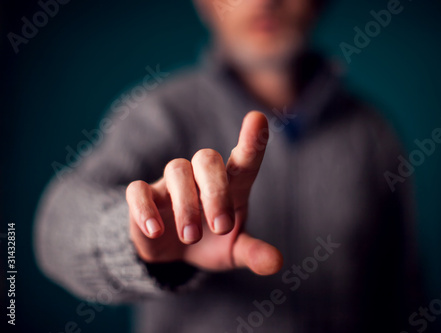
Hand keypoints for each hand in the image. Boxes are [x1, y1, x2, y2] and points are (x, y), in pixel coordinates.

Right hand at [125, 111, 282, 274]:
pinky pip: (138, 190)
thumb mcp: (234, 251)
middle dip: (216, 192)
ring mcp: (171, 185)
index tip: (257, 118)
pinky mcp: (145, 198)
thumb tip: (277, 263)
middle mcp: (201, 178)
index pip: (244, 159)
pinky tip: (155, 231)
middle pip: (207, 159)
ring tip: (190, 237)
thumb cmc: (211, 241)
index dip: (251, 140)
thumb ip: (254, 253)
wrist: (173, 252)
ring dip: (185, 204)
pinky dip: (144, 208)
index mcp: (231, 186)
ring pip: (176, 170)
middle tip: (221, 227)